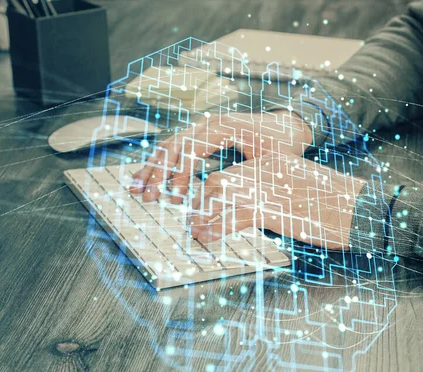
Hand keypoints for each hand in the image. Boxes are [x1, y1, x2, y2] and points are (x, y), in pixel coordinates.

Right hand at [129, 110, 312, 203]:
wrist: (287, 126)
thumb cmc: (281, 144)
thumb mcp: (273, 160)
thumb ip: (252, 174)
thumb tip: (232, 197)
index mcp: (226, 126)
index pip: (193, 148)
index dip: (181, 174)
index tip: (174, 198)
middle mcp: (209, 122)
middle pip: (175, 145)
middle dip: (158, 173)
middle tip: (147, 198)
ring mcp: (202, 126)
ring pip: (169, 145)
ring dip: (151, 168)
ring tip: (136, 190)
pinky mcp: (200, 134)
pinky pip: (174, 146)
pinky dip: (159, 163)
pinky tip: (146, 178)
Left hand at [188, 155, 365, 250]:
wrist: (358, 207)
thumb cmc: (334, 202)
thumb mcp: (302, 187)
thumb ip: (277, 190)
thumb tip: (255, 207)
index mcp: (274, 162)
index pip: (232, 170)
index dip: (212, 187)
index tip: (203, 201)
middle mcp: (266, 171)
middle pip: (218, 179)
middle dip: (200, 200)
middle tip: (192, 216)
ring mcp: (267, 189)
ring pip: (219, 195)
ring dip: (202, 214)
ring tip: (194, 230)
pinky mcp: (271, 210)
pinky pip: (231, 219)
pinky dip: (214, 229)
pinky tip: (207, 237)